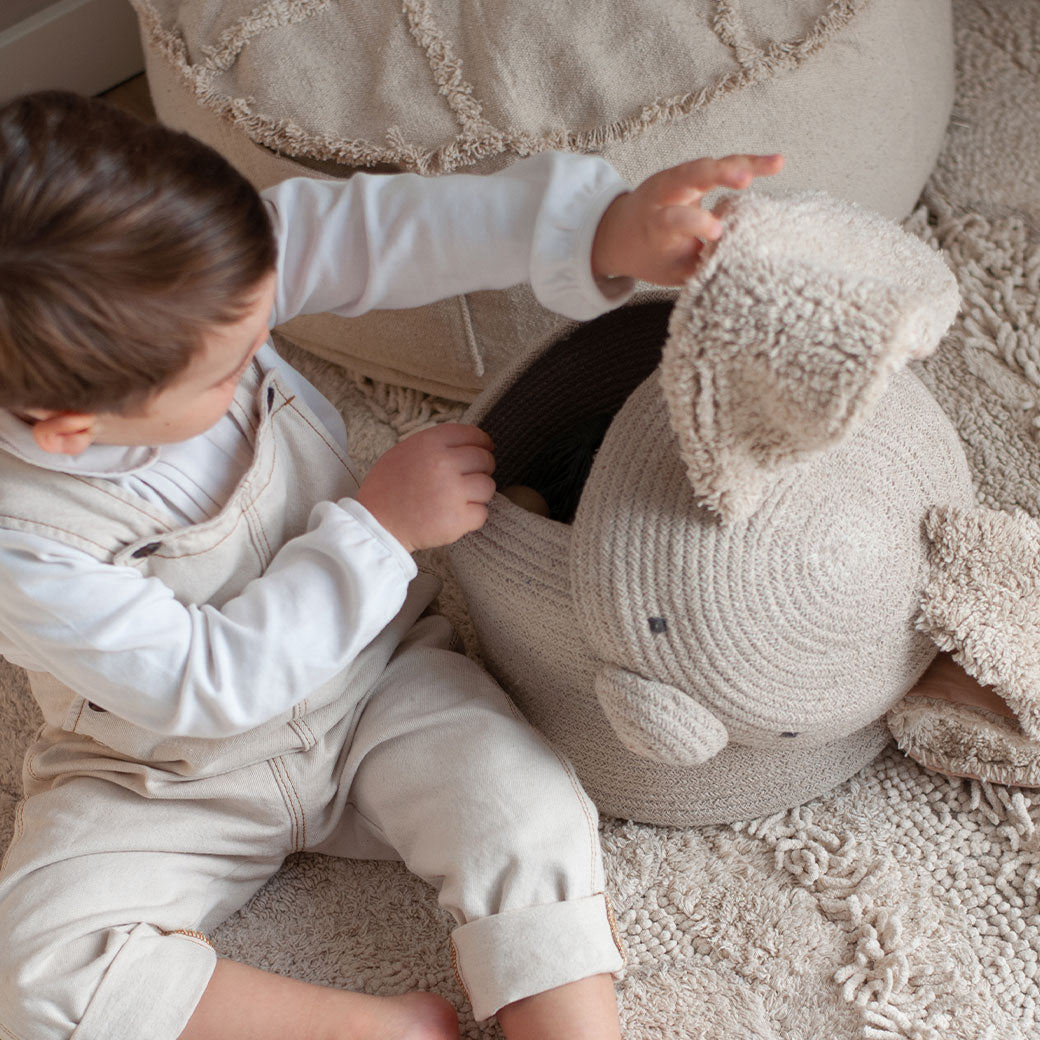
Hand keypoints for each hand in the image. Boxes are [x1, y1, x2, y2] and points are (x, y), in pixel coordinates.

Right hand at [354, 423, 495, 552]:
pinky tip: (455, 517)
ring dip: (478, 494)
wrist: (376, 525)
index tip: (486, 448)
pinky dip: (472, 517)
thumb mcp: (403, 452)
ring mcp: (453, 492)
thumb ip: (434, 446)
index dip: (483, 442)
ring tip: (459, 500)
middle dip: (482, 469)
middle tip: (469, 479)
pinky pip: (482, 513)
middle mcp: (444, 464)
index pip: (471, 434)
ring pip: (488, 487)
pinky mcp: (458, 519)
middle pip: (484, 459)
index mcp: (430, 443)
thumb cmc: (386, 489)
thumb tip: (467, 445)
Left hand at [591, 153, 784, 285]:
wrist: (621, 231)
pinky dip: (747, 164)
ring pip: (711, 165)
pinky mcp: (693, 173)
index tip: (716, 232)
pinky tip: (775, 163)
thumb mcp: (667, 270)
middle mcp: (664, 194)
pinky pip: (722, 164)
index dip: (694, 222)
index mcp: (653, 222)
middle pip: (690, 176)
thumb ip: (696, 267)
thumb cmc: (650, 255)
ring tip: (776, 164)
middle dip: (717, 175)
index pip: (674, 218)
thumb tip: (732, 268)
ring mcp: (678, 178)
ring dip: (743, 164)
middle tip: (745, 180)